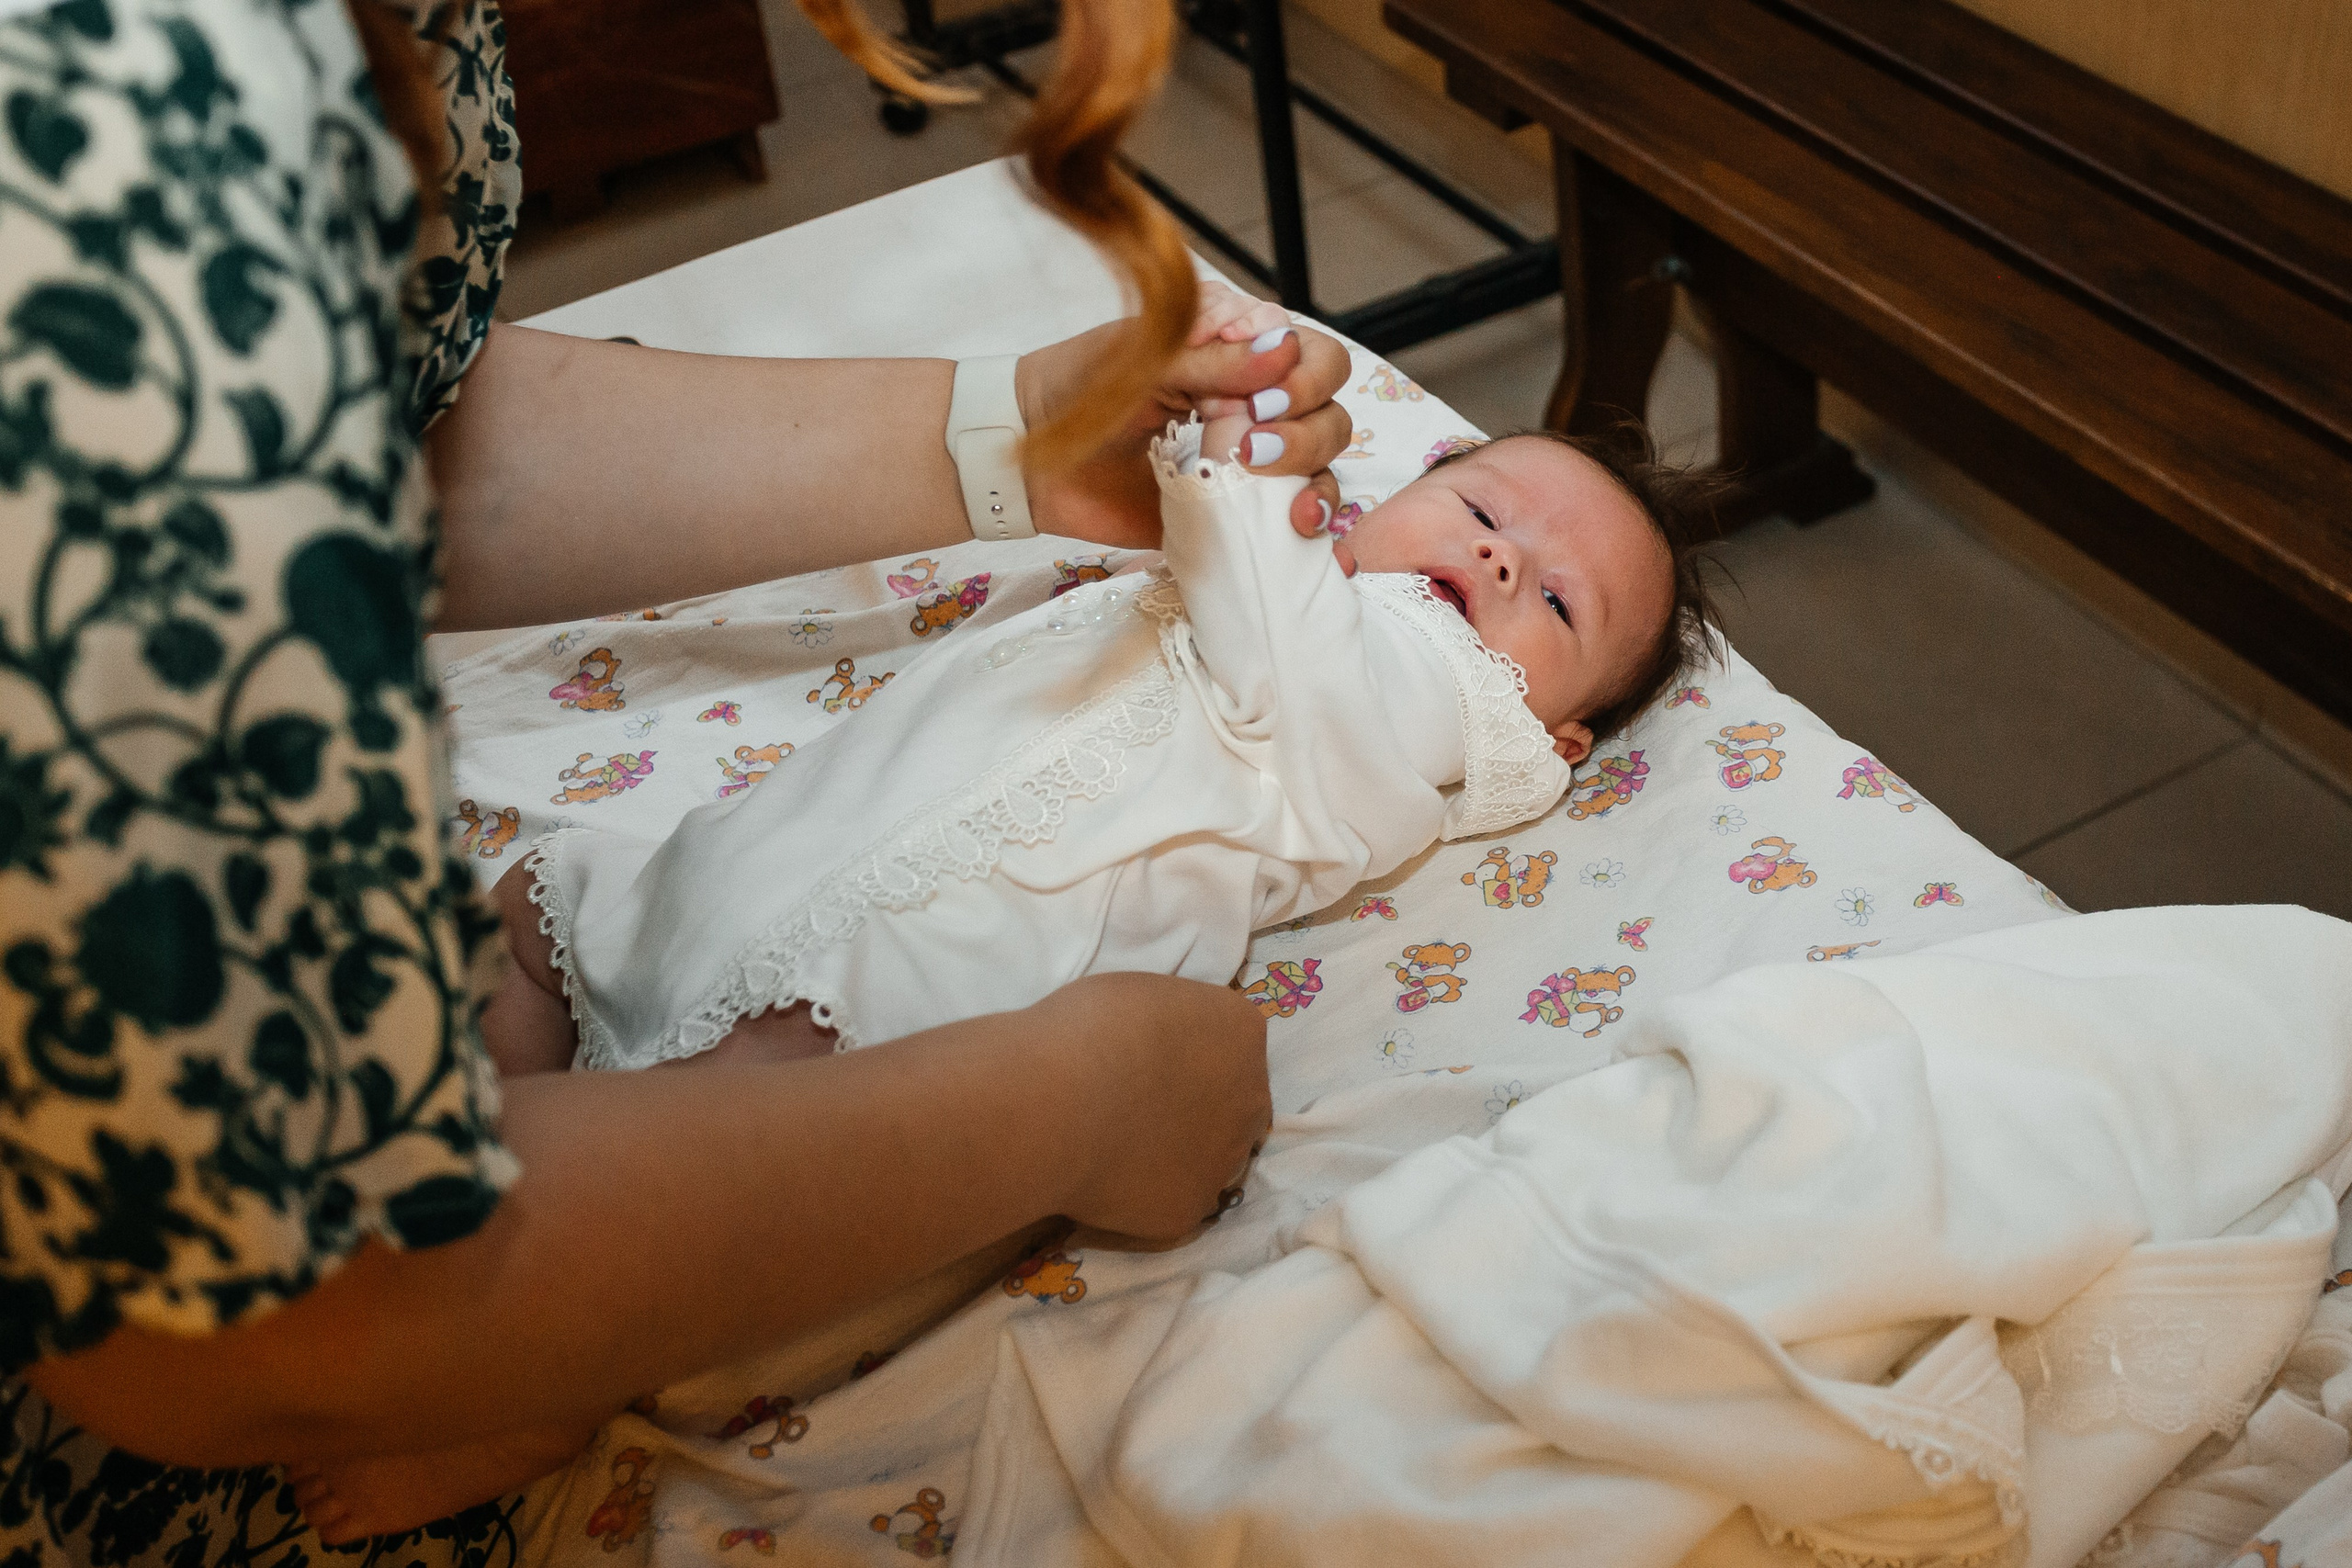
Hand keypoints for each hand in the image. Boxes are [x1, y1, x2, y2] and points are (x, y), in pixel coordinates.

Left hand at [1016, 283, 1348, 548]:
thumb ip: (1216, 358)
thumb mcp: (1147, 361)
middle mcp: (1256, 400)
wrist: (1031, 463)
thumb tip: (1284, 349)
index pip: (1312, 353)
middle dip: (1305, 430)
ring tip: (1281, 501)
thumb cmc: (1080, 392)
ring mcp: (1252, 458)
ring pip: (1323, 463)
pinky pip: (1294, 516)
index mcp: (1240, 348)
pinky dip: (1312, 522)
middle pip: (1328, 409)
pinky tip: (1301, 531)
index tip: (1261, 401)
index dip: (1304, 377)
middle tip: (1249, 448)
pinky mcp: (1238, 510)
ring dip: (1314, 478)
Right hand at [1030, 972, 1269, 1242]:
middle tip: (1140, 1108)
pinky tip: (1104, 1179)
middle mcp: (1251, 1099)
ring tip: (1117, 1147)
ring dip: (1176, 1153)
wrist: (1054, 1104)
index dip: (1190, 1054)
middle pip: (1235, 1105)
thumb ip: (1171, 1025)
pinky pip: (1171, 1199)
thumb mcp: (1142, 995)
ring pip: (1209, 1159)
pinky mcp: (1190, 1210)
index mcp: (1242, 1032)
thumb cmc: (1088, 1028)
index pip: (1233, 1043)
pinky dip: (1143, 1193)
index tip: (1151, 1059)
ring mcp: (1225, 1160)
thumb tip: (1163, 1049)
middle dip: (1198, 1108)